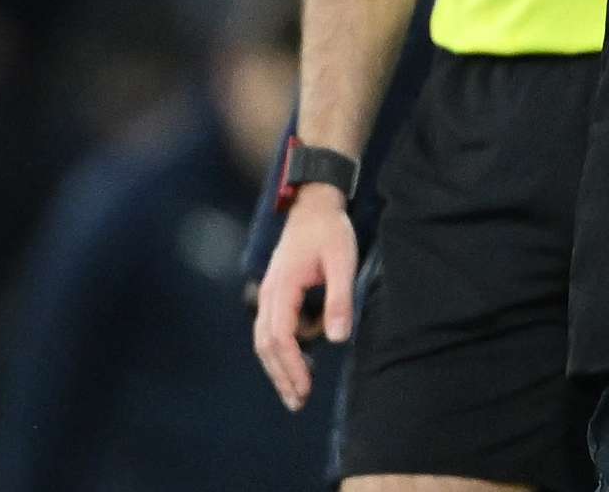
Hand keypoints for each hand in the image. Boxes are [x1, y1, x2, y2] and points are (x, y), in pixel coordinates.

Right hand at [250, 189, 357, 411]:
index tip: (304, 389)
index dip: (291, 366)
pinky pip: (272, 329)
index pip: (280, 337)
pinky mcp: (275, 293)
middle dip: (281, 375)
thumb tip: (337, 339)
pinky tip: (302, 362)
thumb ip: (339, 299)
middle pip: (266, 345)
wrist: (314, 205)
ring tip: (298, 391)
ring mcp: (268, 293)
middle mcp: (268, 294)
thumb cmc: (330, 231)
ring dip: (279, 367)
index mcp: (282, 287)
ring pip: (265, 340)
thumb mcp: (342, 261)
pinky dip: (282, 350)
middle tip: (298, 403)